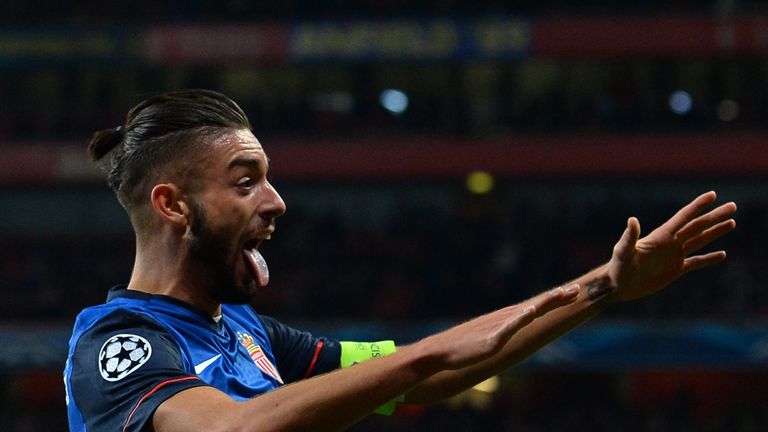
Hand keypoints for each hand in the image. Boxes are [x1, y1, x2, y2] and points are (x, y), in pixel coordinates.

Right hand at [417, 284, 579, 369]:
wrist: (440, 352)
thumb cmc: (463, 348)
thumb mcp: (489, 341)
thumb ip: (502, 335)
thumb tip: (512, 335)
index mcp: (507, 320)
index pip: (536, 307)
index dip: (555, 299)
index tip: (572, 291)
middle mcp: (505, 319)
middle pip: (536, 306)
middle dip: (558, 298)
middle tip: (578, 289)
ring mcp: (498, 328)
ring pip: (526, 312)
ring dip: (544, 303)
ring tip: (561, 294)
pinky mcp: (491, 340)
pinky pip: (508, 328)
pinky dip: (520, 318)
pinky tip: (530, 311)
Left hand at [608, 191, 736, 301]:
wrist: (617, 285)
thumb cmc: (618, 267)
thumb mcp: (623, 251)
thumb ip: (629, 236)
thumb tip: (632, 220)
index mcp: (661, 236)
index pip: (684, 217)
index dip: (698, 206)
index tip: (713, 194)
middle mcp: (670, 243)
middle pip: (697, 226)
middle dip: (715, 216)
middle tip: (733, 206)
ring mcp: (674, 256)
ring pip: (700, 241)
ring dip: (715, 232)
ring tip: (731, 222)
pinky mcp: (675, 270)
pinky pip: (696, 262)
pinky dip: (709, 258)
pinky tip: (722, 254)